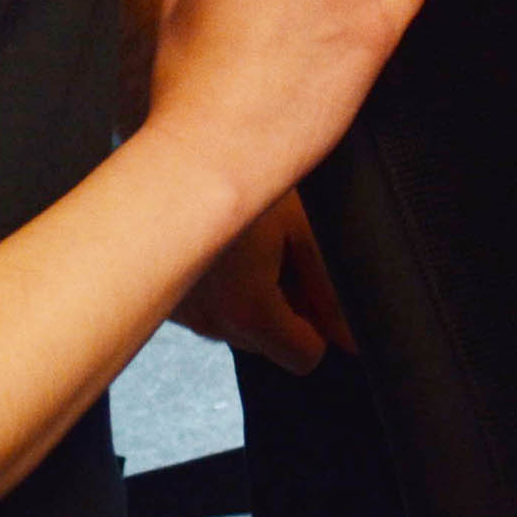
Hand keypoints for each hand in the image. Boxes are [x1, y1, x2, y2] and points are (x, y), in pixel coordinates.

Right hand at [172, 191, 346, 373]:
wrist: (176, 159)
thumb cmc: (240, 179)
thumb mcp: (301, 227)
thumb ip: (330, 291)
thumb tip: (351, 339)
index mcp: (248, 312)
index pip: (304, 358)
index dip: (319, 327)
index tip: (314, 287)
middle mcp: (210, 324)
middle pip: (270, 342)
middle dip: (284, 308)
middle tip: (280, 250)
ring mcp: (184, 314)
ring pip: (238, 325)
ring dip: (251, 297)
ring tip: (250, 241)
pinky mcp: (166, 300)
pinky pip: (208, 310)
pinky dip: (220, 289)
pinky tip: (224, 247)